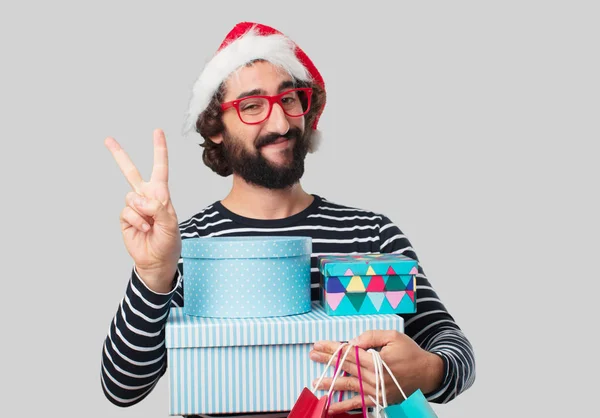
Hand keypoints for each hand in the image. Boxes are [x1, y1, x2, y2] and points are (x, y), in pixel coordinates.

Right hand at [105, 128, 181, 292]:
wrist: (156, 261)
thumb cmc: (168, 242)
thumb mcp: (170, 224)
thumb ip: (158, 208)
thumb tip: (138, 199)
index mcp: (161, 194)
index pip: (160, 168)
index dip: (159, 150)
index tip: (157, 131)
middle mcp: (146, 196)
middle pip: (130, 172)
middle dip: (119, 155)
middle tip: (108, 139)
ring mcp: (134, 207)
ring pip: (131, 197)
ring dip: (143, 212)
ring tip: (151, 225)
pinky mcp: (125, 217)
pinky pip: (127, 212)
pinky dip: (136, 221)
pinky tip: (143, 229)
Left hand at [309, 330, 443, 414]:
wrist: (428, 373)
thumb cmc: (411, 352)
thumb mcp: (392, 336)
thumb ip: (370, 336)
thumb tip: (352, 343)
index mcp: (378, 361)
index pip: (349, 353)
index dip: (332, 348)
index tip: (319, 344)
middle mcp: (376, 378)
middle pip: (346, 368)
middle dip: (327, 360)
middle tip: (312, 355)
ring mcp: (377, 390)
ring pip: (349, 386)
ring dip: (331, 383)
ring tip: (315, 382)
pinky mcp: (379, 399)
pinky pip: (360, 403)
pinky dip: (345, 406)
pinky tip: (331, 407)